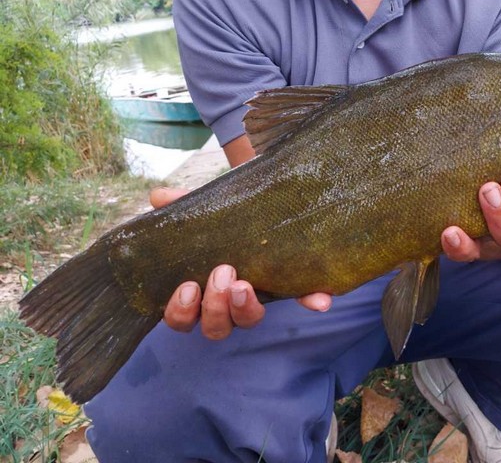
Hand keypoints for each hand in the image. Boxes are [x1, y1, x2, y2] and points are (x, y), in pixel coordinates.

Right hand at [149, 187, 331, 338]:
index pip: (185, 316)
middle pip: (216, 326)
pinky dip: (311, 300)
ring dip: (246, 308)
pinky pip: (303, 299)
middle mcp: (228, 301)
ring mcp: (261, 296)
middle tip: (223, 274)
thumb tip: (157, 196)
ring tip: (246, 284)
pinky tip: (320, 300)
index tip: (187, 288)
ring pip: (248, 320)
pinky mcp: (292, 285)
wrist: (266, 201)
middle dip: (215, 306)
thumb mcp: (205, 209)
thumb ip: (183, 204)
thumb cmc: (226, 216)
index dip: (181, 312)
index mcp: (202, 287)